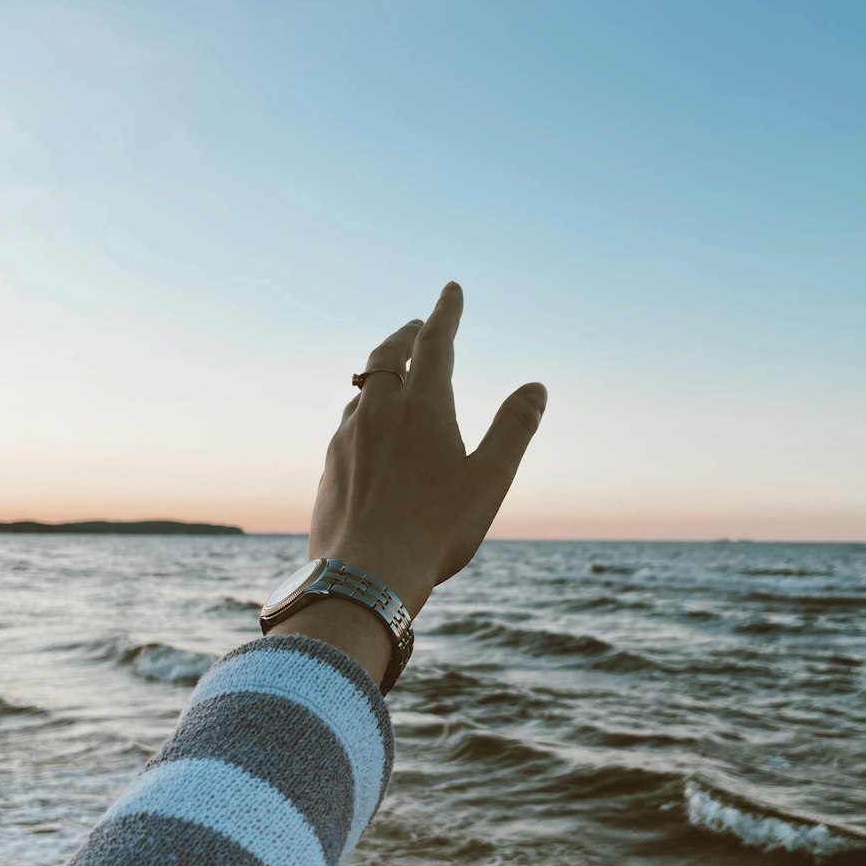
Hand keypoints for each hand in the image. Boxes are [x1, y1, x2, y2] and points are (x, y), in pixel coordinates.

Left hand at [308, 281, 547, 618]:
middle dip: (406, 334)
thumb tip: (536, 388)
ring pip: (362, 388)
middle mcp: (377, 412)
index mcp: (422, 406)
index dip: (446, 312)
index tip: (451, 289)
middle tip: (418, 325)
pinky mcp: (330, 467)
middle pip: (387, 354)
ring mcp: (347, 439)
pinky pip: (347, 425)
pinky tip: (368, 432)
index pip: (435, 342)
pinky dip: (363, 411)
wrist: (365, 575)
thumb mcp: (490, 480)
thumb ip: (515, 428)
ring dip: (380, 371)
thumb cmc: (436, 530)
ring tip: (393, 375)